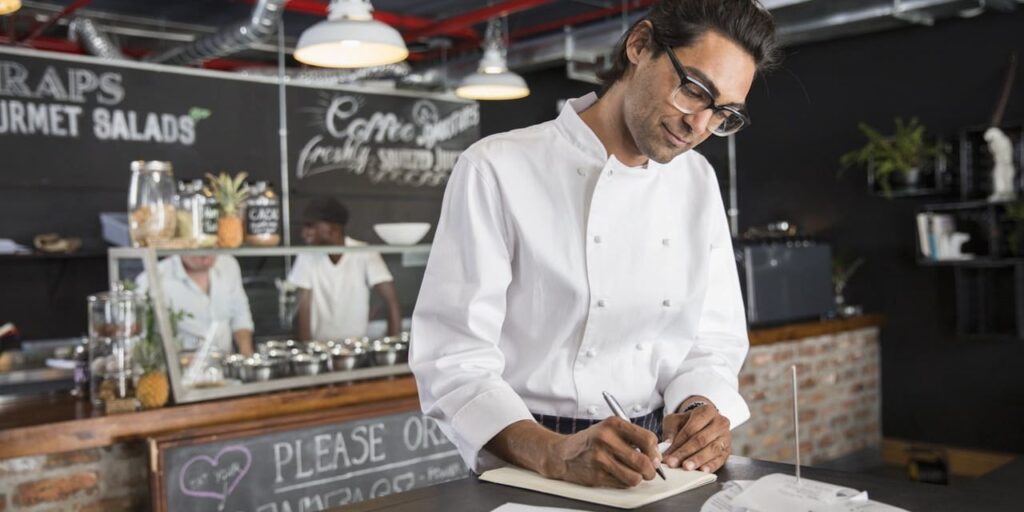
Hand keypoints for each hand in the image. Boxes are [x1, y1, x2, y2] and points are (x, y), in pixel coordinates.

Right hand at [543, 417, 661, 487]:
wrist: (562, 454)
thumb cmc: (590, 441)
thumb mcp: (609, 429)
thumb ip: (633, 437)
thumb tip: (656, 456)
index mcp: (613, 424)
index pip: (648, 439)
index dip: (655, 451)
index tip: (654, 456)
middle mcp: (606, 440)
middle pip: (644, 461)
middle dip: (651, 470)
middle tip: (650, 470)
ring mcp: (601, 459)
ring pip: (635, 477)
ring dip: (639, 478)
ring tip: (635, 474)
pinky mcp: (597, 475)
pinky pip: (623, 484)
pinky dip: (626, 482)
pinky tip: (619, 475)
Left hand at [661, 399, 730, 472]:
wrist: (704, 423)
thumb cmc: (688, 422)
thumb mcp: (675, 420)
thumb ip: (670, 431)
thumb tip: (667, 444)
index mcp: (707, 411)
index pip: (691, 429)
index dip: (678, 443)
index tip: (668, 455)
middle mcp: (719, 422)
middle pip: (701, 439)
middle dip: (686, 453)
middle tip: (674, 462)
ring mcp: (725, 436)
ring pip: (712, 449)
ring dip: (698, 460)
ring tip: (687, 467)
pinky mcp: (727, 450)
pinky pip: (720, 459)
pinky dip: (711, 465)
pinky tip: (702, 470)